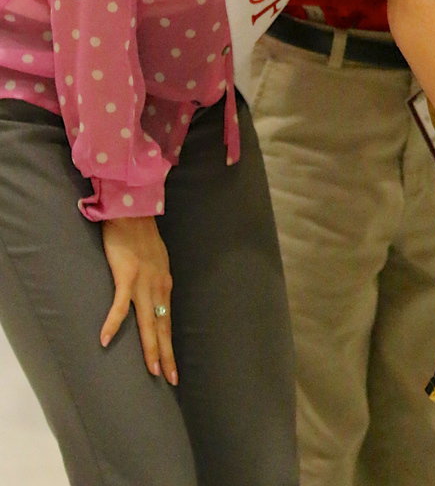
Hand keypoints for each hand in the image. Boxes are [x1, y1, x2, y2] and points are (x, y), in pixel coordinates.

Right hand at [100, 216, 177, 385]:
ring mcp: (143, 283)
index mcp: (164, 284)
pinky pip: (120, 304)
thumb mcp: (156, 261)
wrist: (132, 212)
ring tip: (153, 370)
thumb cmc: (140, 235)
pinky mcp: (126, 275)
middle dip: (166, 355)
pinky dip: (114, 322)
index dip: (168, 346)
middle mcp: (158, 287)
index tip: (172, 369)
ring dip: (150, 347)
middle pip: (162, 327)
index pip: (167, 322)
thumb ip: (155, 281)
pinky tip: (105, 340)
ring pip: (148, 322)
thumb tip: (154, 297)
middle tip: (171, 379)